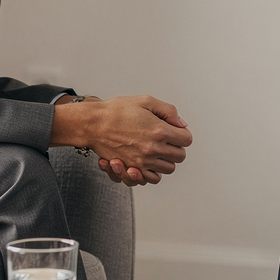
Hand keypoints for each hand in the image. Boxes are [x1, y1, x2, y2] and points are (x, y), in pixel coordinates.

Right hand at [52, 95, 191, 184]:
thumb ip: (169, 112)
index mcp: (160, 131)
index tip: (173, 129)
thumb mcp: (146, 101)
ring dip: (166, 159)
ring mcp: (142, 161)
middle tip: (166, 139)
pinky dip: (153, 172)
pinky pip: (152, 178)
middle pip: (180, 156)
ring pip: (168, 168)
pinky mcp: (132, 168)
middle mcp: (153, 149)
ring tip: (156, 149)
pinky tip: (148, 161)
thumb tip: (182, 124)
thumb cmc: (117, 110)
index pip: (186, 140)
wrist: (93, 124)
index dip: (182, 133)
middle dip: (176, 146)